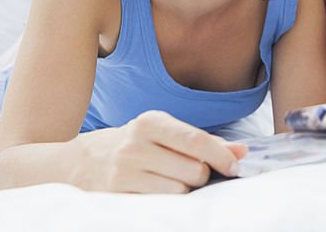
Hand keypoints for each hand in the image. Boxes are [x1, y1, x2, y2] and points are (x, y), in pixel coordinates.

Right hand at [72, 110, 248, 192]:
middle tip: (193, 172)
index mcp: (151, 122)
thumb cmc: (136, 144)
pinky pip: (160, 203)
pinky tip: (158, 190)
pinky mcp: (117, 195)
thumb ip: (204, 141)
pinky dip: (168, 200)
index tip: (235, 167)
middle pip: (193, 169)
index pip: (196, 139)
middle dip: (202, 175)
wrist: (83, 162)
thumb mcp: (165, 133)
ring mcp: (124, 171)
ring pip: (179, 190)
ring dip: (184, 189)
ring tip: (169, 179)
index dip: (221, 156)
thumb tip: (242, 151)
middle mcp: (135, 144)